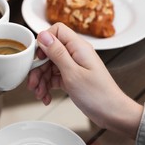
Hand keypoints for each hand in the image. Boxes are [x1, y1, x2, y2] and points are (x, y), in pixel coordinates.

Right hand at [27, 23, 142, 136]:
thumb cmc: (98, 95)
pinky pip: (54, 77)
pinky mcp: (72, 77)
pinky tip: (45, 97)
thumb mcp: (72, 73)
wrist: (112, 113)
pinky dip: (47, 87)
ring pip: (49, 66)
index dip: (43, 43)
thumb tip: (43, 35)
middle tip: (33, 83)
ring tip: (39, 94)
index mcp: (78, 47)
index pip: (56, 31)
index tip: (37, 58)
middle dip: (38, 68)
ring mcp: (73, 66)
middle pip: (48, 52)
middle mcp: (75, 54)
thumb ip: (57, 52)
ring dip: (41, 80)